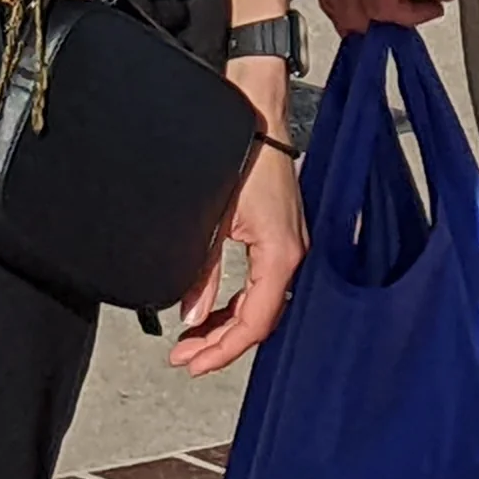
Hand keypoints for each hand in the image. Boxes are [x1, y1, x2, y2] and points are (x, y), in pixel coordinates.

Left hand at [171, 92, 305, 376]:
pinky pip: (263, 285)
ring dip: (228, 326)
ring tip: (192, 340)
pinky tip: (213, 311)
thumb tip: (192, 317)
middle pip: (259, 320)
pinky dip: (238, 304)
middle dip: (221, 344)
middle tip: (184, 359)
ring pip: (261, 305)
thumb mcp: (214, 220)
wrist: (259, 115)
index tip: (193, 363)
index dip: (223, 350)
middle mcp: (293, 256)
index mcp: (281, 255)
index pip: (254, 322)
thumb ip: (202, 273)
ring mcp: (290, 247)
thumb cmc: (246, 156)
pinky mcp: (282, 237)